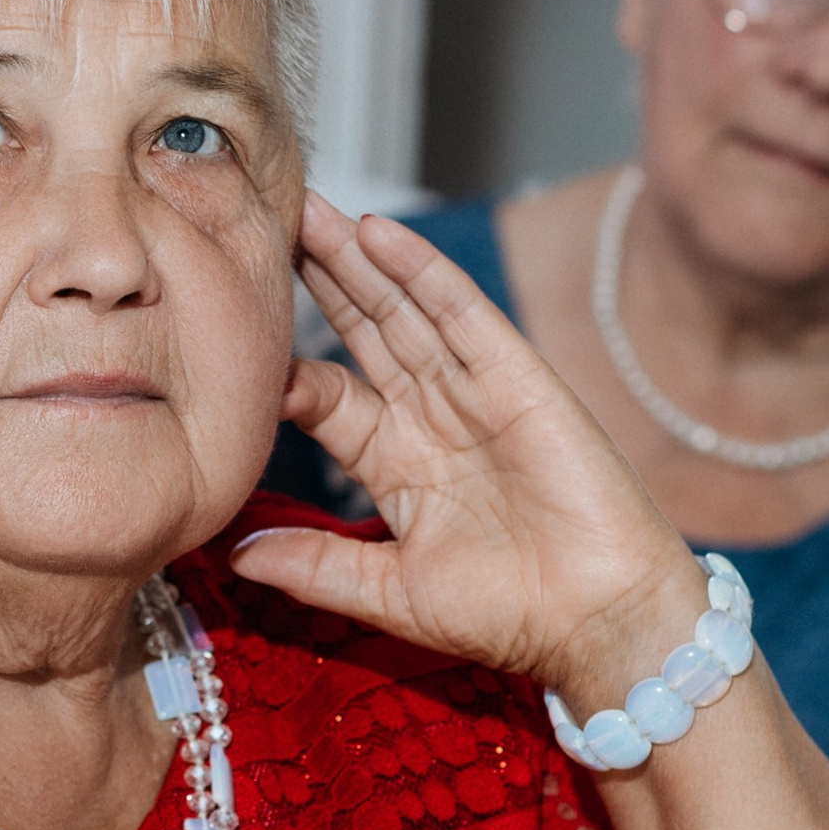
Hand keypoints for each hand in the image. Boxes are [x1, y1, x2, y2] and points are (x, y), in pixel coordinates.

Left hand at [232, 195, 707, 706]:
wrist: (598, 620)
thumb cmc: (507, 615)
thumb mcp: (387, 593)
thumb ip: (312, 566)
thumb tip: (232, 555)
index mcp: (399, 464)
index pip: (328, 397)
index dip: (284, 370)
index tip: (230, 341)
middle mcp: (432, 418)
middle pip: (362, 333)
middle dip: (319, 281)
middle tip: (264, 224)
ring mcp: (473, 391)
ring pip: (402, 309)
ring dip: (357, 259)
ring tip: (307, 209)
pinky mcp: (517, 375)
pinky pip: (460, 311)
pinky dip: (420, 269)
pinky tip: (378, 233)